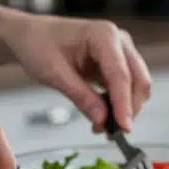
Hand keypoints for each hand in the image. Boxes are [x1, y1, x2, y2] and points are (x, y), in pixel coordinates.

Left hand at [0, 14, 151, 132]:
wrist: (30, 35)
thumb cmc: (38, 44)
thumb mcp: (54, 73)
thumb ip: (81, 97)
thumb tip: (102, 119)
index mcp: (103, 35)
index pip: (121, 74)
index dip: (124, 104)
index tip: (123, 128)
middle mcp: (118, 41)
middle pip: (138, 80)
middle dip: (129, 109)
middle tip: (113, 133)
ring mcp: (119, 51)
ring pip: (136, 85)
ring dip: (125, 109)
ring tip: (103, 127)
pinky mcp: (115, 63)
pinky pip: (125, 87)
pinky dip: (118, 105)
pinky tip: (103, 117)